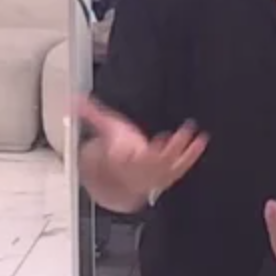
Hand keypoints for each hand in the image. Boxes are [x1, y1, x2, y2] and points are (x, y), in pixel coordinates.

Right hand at [78, 100, 207, 197]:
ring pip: (168, 165)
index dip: (121, 155)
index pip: (119, 158)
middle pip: (149, 163)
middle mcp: (139, 168)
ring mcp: (155, 172)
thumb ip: (91, 113)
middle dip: (159, 153)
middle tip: (169, 138)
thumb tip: (75, 99)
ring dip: (182, 151)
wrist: (125, 176)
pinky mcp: (170, 171)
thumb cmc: (118, 149)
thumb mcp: (106, 128)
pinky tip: (201, 140)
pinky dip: (193, 154)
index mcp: (120, 159)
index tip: (120, 149)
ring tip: (193, 134)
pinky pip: (182, 165)